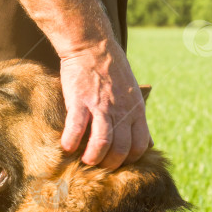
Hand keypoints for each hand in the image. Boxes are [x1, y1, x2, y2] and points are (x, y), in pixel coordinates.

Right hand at [59, 39, 151, 169]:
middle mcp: (122, 111)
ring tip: (84, 161)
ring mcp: (101, 106)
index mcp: (136, 110)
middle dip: (110, 164)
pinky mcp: (80, 101)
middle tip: (98, 165)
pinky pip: (77, 129)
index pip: (140, 146)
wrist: (92, 45)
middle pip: (121, 150)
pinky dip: (71, 142)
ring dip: (93, 158)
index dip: (128, 159)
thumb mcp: (132, 92)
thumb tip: (146, 141)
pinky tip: (66, 147)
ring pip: (103, 144)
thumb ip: (135, 116)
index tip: (116, 161)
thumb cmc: (111, 69)